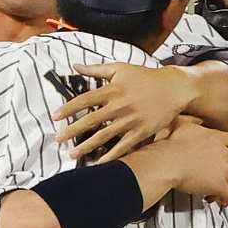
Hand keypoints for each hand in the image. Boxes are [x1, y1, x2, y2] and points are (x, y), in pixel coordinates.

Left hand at [53, 63, 197, 162]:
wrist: (173, 88)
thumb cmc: (144, 76)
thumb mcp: (120, 68)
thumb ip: (96, 69)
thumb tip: (74, 65)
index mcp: (113, 89)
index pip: (85, 100)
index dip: (68, 108)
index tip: (55, 117)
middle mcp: (119, 106)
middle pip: (91, 120)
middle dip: (72, 131)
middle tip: (57, 139)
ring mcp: (130, 120)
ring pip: (103, 136)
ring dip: (86, 146)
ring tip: (71, 154)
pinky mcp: (141, 132)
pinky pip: (122, 146)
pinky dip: (110, 156)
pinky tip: (97, 162)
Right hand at [154, 120, 227, 206]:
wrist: (168, 161)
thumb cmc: (171, 145)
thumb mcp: (182, 125)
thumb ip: (192, 123)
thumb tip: (190, 121)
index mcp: (215, 137)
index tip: (222, 152)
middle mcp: (222, 152)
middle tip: (217, 170)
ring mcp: (222, 170)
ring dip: (223, 183)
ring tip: (211, 187)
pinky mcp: (219, 186)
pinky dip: (225, 199)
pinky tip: (216, 199)